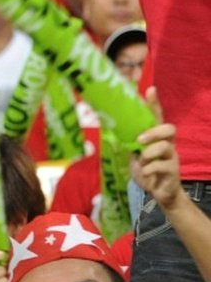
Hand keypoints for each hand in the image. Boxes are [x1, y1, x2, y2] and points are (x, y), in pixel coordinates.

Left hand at [135, 87, 181, 209]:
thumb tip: (109, 125)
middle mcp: (167, 144)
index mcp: (156, 137)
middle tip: (139, 139)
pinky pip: (162, 165)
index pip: (157, 116)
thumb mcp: (133, 153)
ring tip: (141, 159)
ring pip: (166, 146)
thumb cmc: (145, 169)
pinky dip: (150, 169)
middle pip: (169, 129)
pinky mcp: (173, 171)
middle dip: (154, 132)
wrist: (158, 192)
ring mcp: (172, 157)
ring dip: (150, 152)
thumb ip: (127, 141)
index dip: (154, 103)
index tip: (150, 89)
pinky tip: (144, 172)